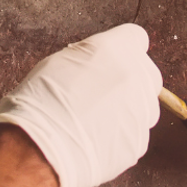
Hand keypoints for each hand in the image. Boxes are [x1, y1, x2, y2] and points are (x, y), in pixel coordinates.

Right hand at [0, 24, 161, 186]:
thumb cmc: (41, 102)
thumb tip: (98, 63)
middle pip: (146, 73)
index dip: (121, 50)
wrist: (39, 148)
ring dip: (126, 109)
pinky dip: (120, 136)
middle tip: (101, 92)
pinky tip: (95, 140)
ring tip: (94, 121)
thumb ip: (92, 58)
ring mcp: (142, 112)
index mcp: (118, 49)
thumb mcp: (60, 61)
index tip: (110, 60)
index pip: (136, 38)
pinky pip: (134, 134)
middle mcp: (137, 77)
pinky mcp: (139, 142)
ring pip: (143, 106)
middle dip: (129, 80)